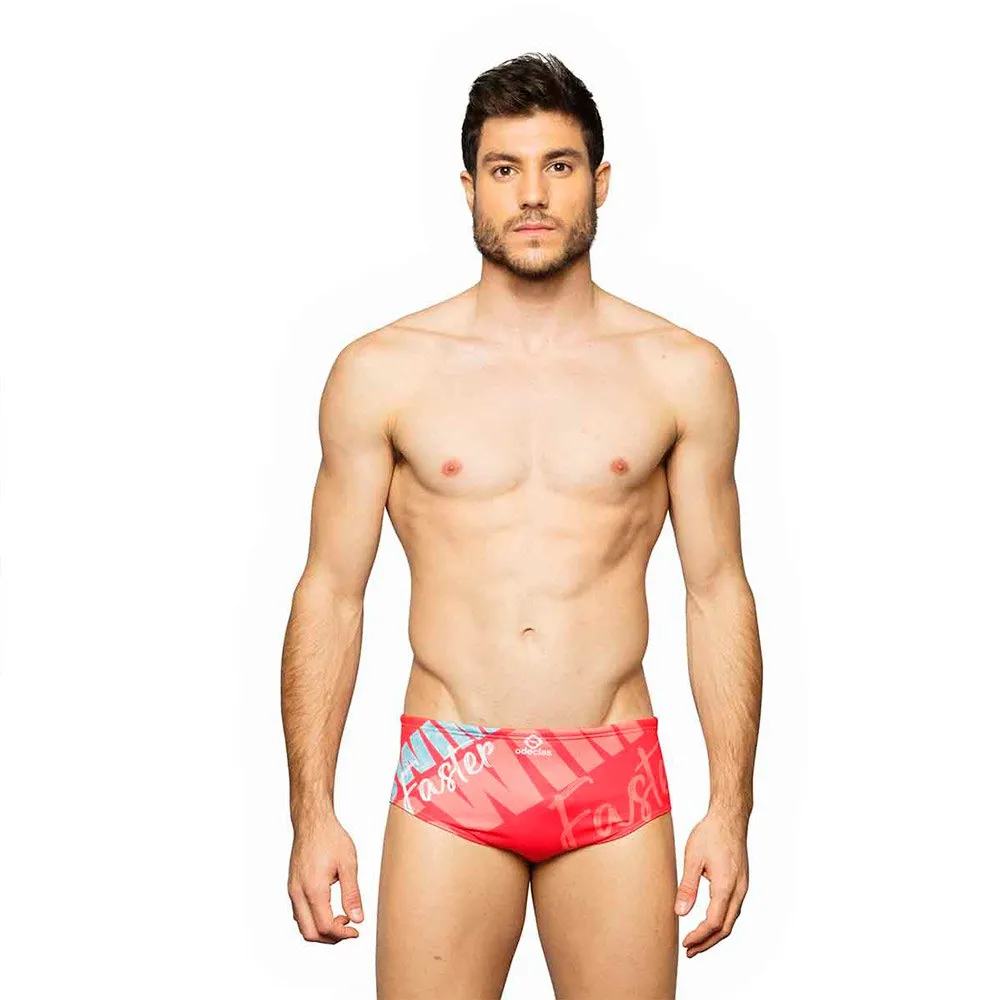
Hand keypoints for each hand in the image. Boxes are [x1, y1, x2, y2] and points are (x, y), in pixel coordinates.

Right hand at [288, 811, 363, 943]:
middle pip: (310, 933)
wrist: (312, 821)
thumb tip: (357, 920)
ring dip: (321, 930)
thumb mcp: (348, 864)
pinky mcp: (292, 886)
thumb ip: (352, 894)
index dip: (342, 934)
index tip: (356, 931)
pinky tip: (329, 909)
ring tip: (341, 918)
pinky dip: (313, 920)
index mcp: (313, 889)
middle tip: (348, 929)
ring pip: (302, 925)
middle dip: (330, 938)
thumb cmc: (330, 838)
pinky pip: (299, 913)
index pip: (325, 926)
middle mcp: (298, 893)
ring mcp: (293, 890)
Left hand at [674, 808, 748, 956]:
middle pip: (725, 928)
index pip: (714, 922)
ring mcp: (742, 887)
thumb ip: (687, 886)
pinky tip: (708, 923)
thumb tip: (679, 912)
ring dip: (714, 934)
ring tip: (696, 942)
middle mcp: (739, 891)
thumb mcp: (693, 858)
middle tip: (689, 951)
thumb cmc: (711, 833)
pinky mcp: (741, 883)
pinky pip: (733, 910)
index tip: (685, 943)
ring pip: (731, 920)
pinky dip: (720, 922)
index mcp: (727, 886)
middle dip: (707, 943)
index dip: (699, 937)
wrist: (729, 818)